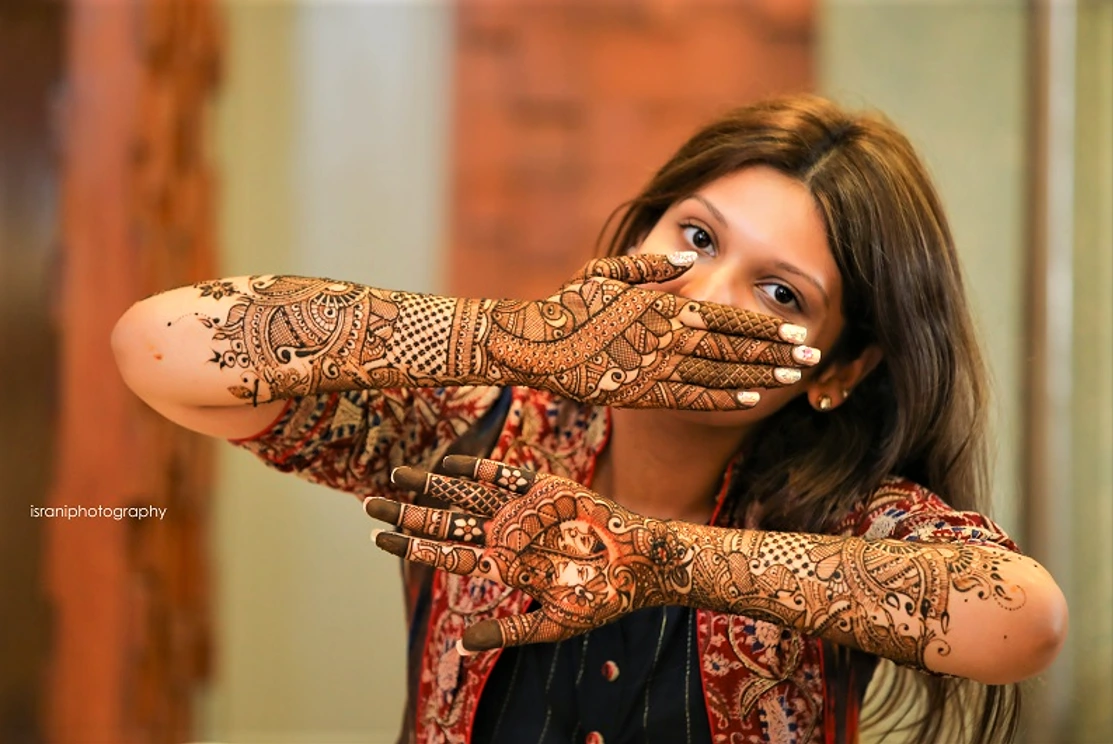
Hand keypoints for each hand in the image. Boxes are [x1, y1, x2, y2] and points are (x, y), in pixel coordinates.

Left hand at [366, 455, 694, 651]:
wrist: (641, 567)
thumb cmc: (601, 599)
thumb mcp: (552, 624)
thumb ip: (509, 630)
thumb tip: (463, 643)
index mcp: (503, 565)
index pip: (446, 552)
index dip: (412, 544)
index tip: (377, 537)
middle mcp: (505, 533)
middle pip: (446, 519)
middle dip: (408, 512)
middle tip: (369, 503)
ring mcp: (522, 509)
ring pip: (467, 492)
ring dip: (433, 484)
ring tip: (396, 473)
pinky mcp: (545, 487)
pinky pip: (505, 473)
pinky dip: (480, 467)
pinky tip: (450, 463)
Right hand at [471, 252, 818, 409]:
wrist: (533, 345)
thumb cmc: (568, 303)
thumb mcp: (607, 272)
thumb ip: (652, 266)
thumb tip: (693, 260)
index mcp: (660, 306)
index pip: (725, 317)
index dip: (765, 326)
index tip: (797, 330)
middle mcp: (663, 339)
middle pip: (731, 347)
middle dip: (775, 353)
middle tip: (811, 356)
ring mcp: (652, 370)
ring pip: (717, 374)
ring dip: (759, 375)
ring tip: (791, 378)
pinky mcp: (639, 394)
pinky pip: (689, 399)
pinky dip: (722, 398)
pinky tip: (750, 399)